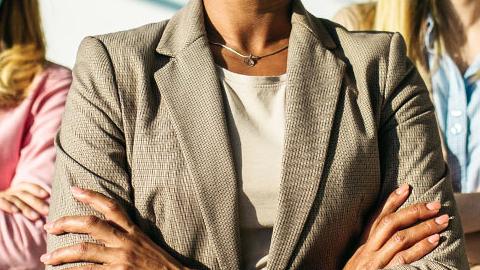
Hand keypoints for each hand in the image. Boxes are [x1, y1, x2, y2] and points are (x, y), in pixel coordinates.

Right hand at [0, 182, 49, 219]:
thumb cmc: (11, 208)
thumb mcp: (21, 204)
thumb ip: (33, 206)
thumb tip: (49, 212)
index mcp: (17, 191)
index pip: (27, 187)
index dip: (36, 189)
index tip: (47, 194)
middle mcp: (10, 192)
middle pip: (24, 195)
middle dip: (37, 203)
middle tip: (47, 211)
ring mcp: (3, 197)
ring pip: (15, 200)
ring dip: (26, 208)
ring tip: (36, 217)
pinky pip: (0, 202)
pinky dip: (7, 205)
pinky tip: (15, 211)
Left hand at [42, 187, 189, 269]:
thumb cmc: (157, 262)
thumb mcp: (143, 242)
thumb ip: (126, 234)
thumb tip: (104, 229)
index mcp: (133, 230)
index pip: (111, 206)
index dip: (92, 195)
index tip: (75, 189)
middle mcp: (125, 241)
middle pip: (91, 224)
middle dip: (67, 222)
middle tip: (50, 226)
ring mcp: (120, 258)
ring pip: (84, 249)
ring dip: (61, 253)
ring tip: (47, 257)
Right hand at [344, 184, 449, 268]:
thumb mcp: (358, 259)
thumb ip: (370, 246)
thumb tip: (388, 233)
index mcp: (362, 244)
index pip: (377, 217)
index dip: (391, 201)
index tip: (406, 187)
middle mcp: (367, 249)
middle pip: (390, 223)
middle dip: (413, 211)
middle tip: (434, 205)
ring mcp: (375, 261)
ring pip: (400, 238)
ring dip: (423, 228)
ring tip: (441, 221)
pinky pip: (403, 259)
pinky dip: (420, 248)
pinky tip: (434, 241)